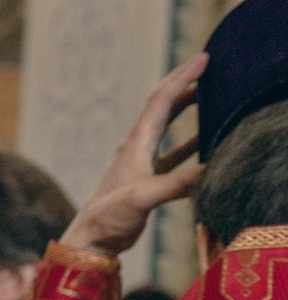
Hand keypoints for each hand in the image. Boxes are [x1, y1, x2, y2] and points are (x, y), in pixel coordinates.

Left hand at [61, 53, 207, 256]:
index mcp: (135, 145)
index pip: (161, 101)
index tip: (204, 58)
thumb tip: (210, 170)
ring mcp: (139, 163)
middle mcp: (135, 148)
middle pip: (162, 107)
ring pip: (166, 127)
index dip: (182, 78)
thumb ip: (174, 185)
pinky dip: (188, 143)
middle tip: (207, 66)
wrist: (90, 241)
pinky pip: (171, 154)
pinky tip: (204, 141)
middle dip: (184, 84)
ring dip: (186, 109)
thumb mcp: (142, 199)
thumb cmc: (108, 219)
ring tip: (209, 94)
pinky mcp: (144, 180)